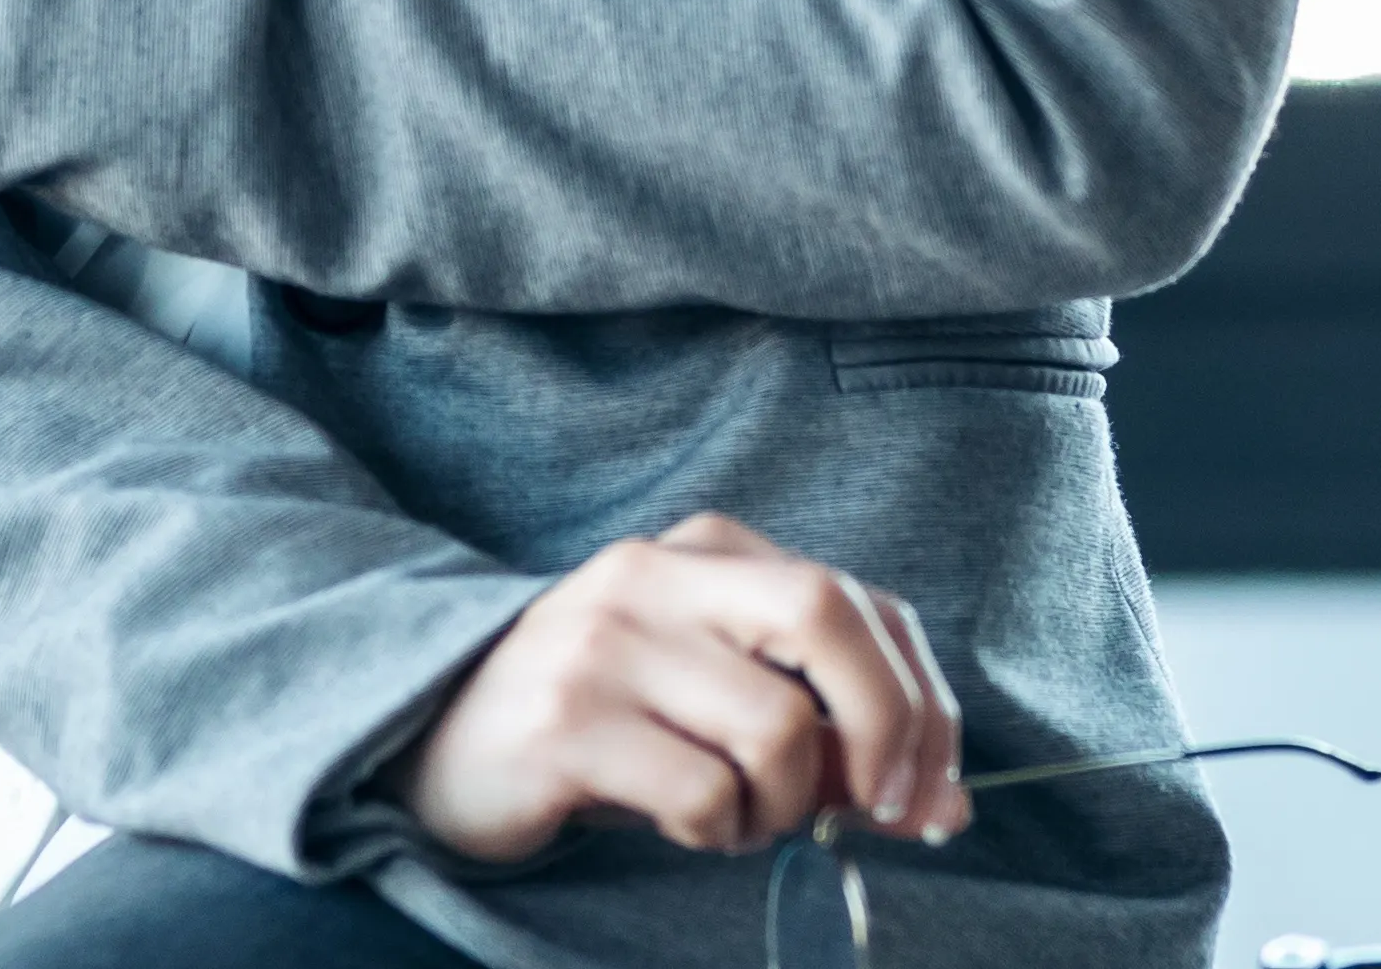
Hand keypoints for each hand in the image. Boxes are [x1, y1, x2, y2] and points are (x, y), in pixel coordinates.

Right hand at [398, 513, 966, 862]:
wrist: (434, 742)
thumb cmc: (605, 724)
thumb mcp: (716, 696)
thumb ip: (827, 731)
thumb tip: (946, 807)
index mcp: (705, 549)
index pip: (862, 602)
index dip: (924, 704)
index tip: (931, 791)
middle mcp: (655, 574)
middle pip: (827, 616)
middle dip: (887, 729)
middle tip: (878, 811)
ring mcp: (605, 642)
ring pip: (775, 728)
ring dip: (783, 807)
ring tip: (739, 819)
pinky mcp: (567, 721)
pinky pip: (703, 793)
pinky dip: (717, 832)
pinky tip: (680, 825)